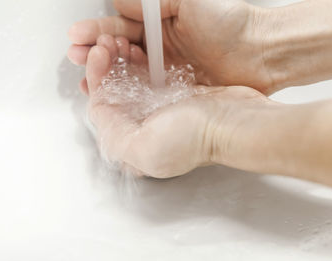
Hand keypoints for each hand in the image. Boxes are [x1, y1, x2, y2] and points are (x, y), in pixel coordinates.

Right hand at [68, 0, 274, 93]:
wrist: (261, 53)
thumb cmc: (231, 23)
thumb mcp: (188, 0)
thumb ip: (152, 2)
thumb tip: (118, 3)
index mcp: (161, 23)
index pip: (121, 26)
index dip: (98, 31)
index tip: (78, 35)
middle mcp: (162, 47)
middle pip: (121, 50)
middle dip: (96, 52)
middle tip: (77, 56)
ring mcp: (168, 69)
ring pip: (130, 71)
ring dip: (107, 73)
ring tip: (87, 76)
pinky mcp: (177, 89)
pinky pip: (147, 90)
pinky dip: (128, 91)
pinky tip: (113, 93)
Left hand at [84, 34, 272, 177]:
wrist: (236, 122)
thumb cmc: (198, 138)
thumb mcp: (146, 148)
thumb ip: (114, 134)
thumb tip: (100, 115)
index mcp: (134, 146)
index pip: (102, 111)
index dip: (95, 81)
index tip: (97, 57)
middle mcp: (145, 130)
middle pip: (115, 95)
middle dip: (106, 67)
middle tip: (106, 44)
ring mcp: (161, 112)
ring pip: (130, 83)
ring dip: (120, 61)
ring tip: (119, 42)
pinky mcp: (176, 97)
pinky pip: (149, 76)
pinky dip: (140, 61)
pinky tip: (137, 50)